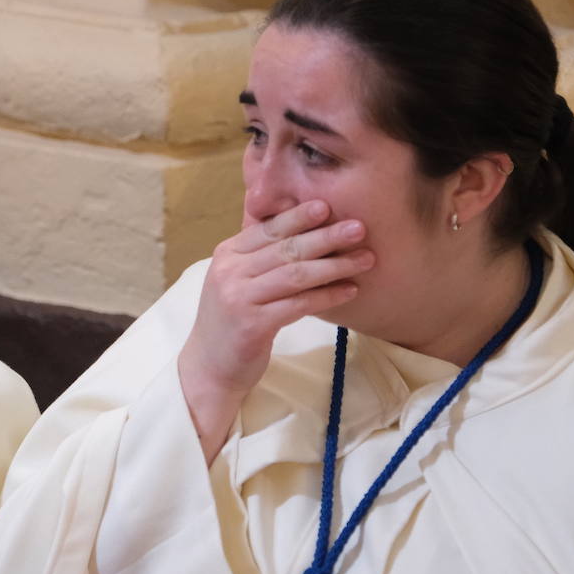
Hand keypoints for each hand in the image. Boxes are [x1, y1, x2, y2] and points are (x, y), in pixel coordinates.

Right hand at [178, 200, 372, 463]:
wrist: (209, 368)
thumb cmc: (232, 322)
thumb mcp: (238, 282)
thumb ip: (261, 257)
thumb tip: (306, 231)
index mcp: (227, 254)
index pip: (268, 228)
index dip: (299, 216)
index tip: (328, 205)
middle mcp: (230, 271)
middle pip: (286, 248)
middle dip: (326, 236)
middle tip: (358, 227)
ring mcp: (239, 297)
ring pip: (295, 274)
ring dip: (335, 265)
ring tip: (365, 259)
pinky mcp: (252, 324)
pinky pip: (299, 304)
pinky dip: (327, 295)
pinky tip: (350, 290)